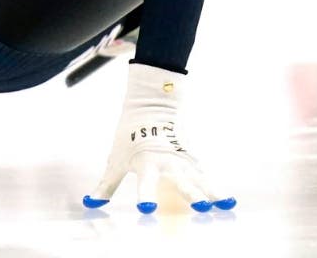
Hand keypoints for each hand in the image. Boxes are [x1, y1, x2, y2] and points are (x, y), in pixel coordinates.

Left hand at [83, 63, 236, 213]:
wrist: (150, 108)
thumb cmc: (129, 138)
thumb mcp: (115, 161)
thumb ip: (106, 185)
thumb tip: (90, 203)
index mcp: (146, 164)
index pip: (145, 183)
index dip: (145, 196)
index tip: (147, 209)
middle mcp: (167, 163)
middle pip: (181, 181)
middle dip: (192, 195)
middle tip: (202, 207)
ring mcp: (181, 161)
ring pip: (199, 179)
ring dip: (210, 193)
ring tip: (223, 207)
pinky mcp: (191, 160)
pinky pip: (205, 177)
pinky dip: (215, 189)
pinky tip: (227, 203)